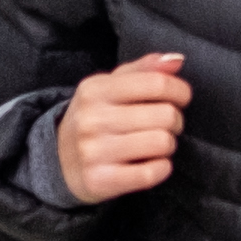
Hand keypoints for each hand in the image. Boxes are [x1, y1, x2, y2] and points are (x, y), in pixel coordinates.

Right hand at [53, 51, 194, 201]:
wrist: (59, 161)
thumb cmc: (95, 118)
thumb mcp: (110, 87)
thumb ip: (144, 70)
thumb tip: (176, 60)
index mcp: (95, 89)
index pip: (156, 83)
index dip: (180, 91)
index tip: (181, 98)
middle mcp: (92, 119)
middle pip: (165, 115)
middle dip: (175, 120)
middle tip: (165, 125)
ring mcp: (94, 151)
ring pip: (162, 143)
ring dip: (167, 145)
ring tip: (155, 144)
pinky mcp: (100, 180)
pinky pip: (151, 173)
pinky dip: (161, 168)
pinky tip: (151, 163)